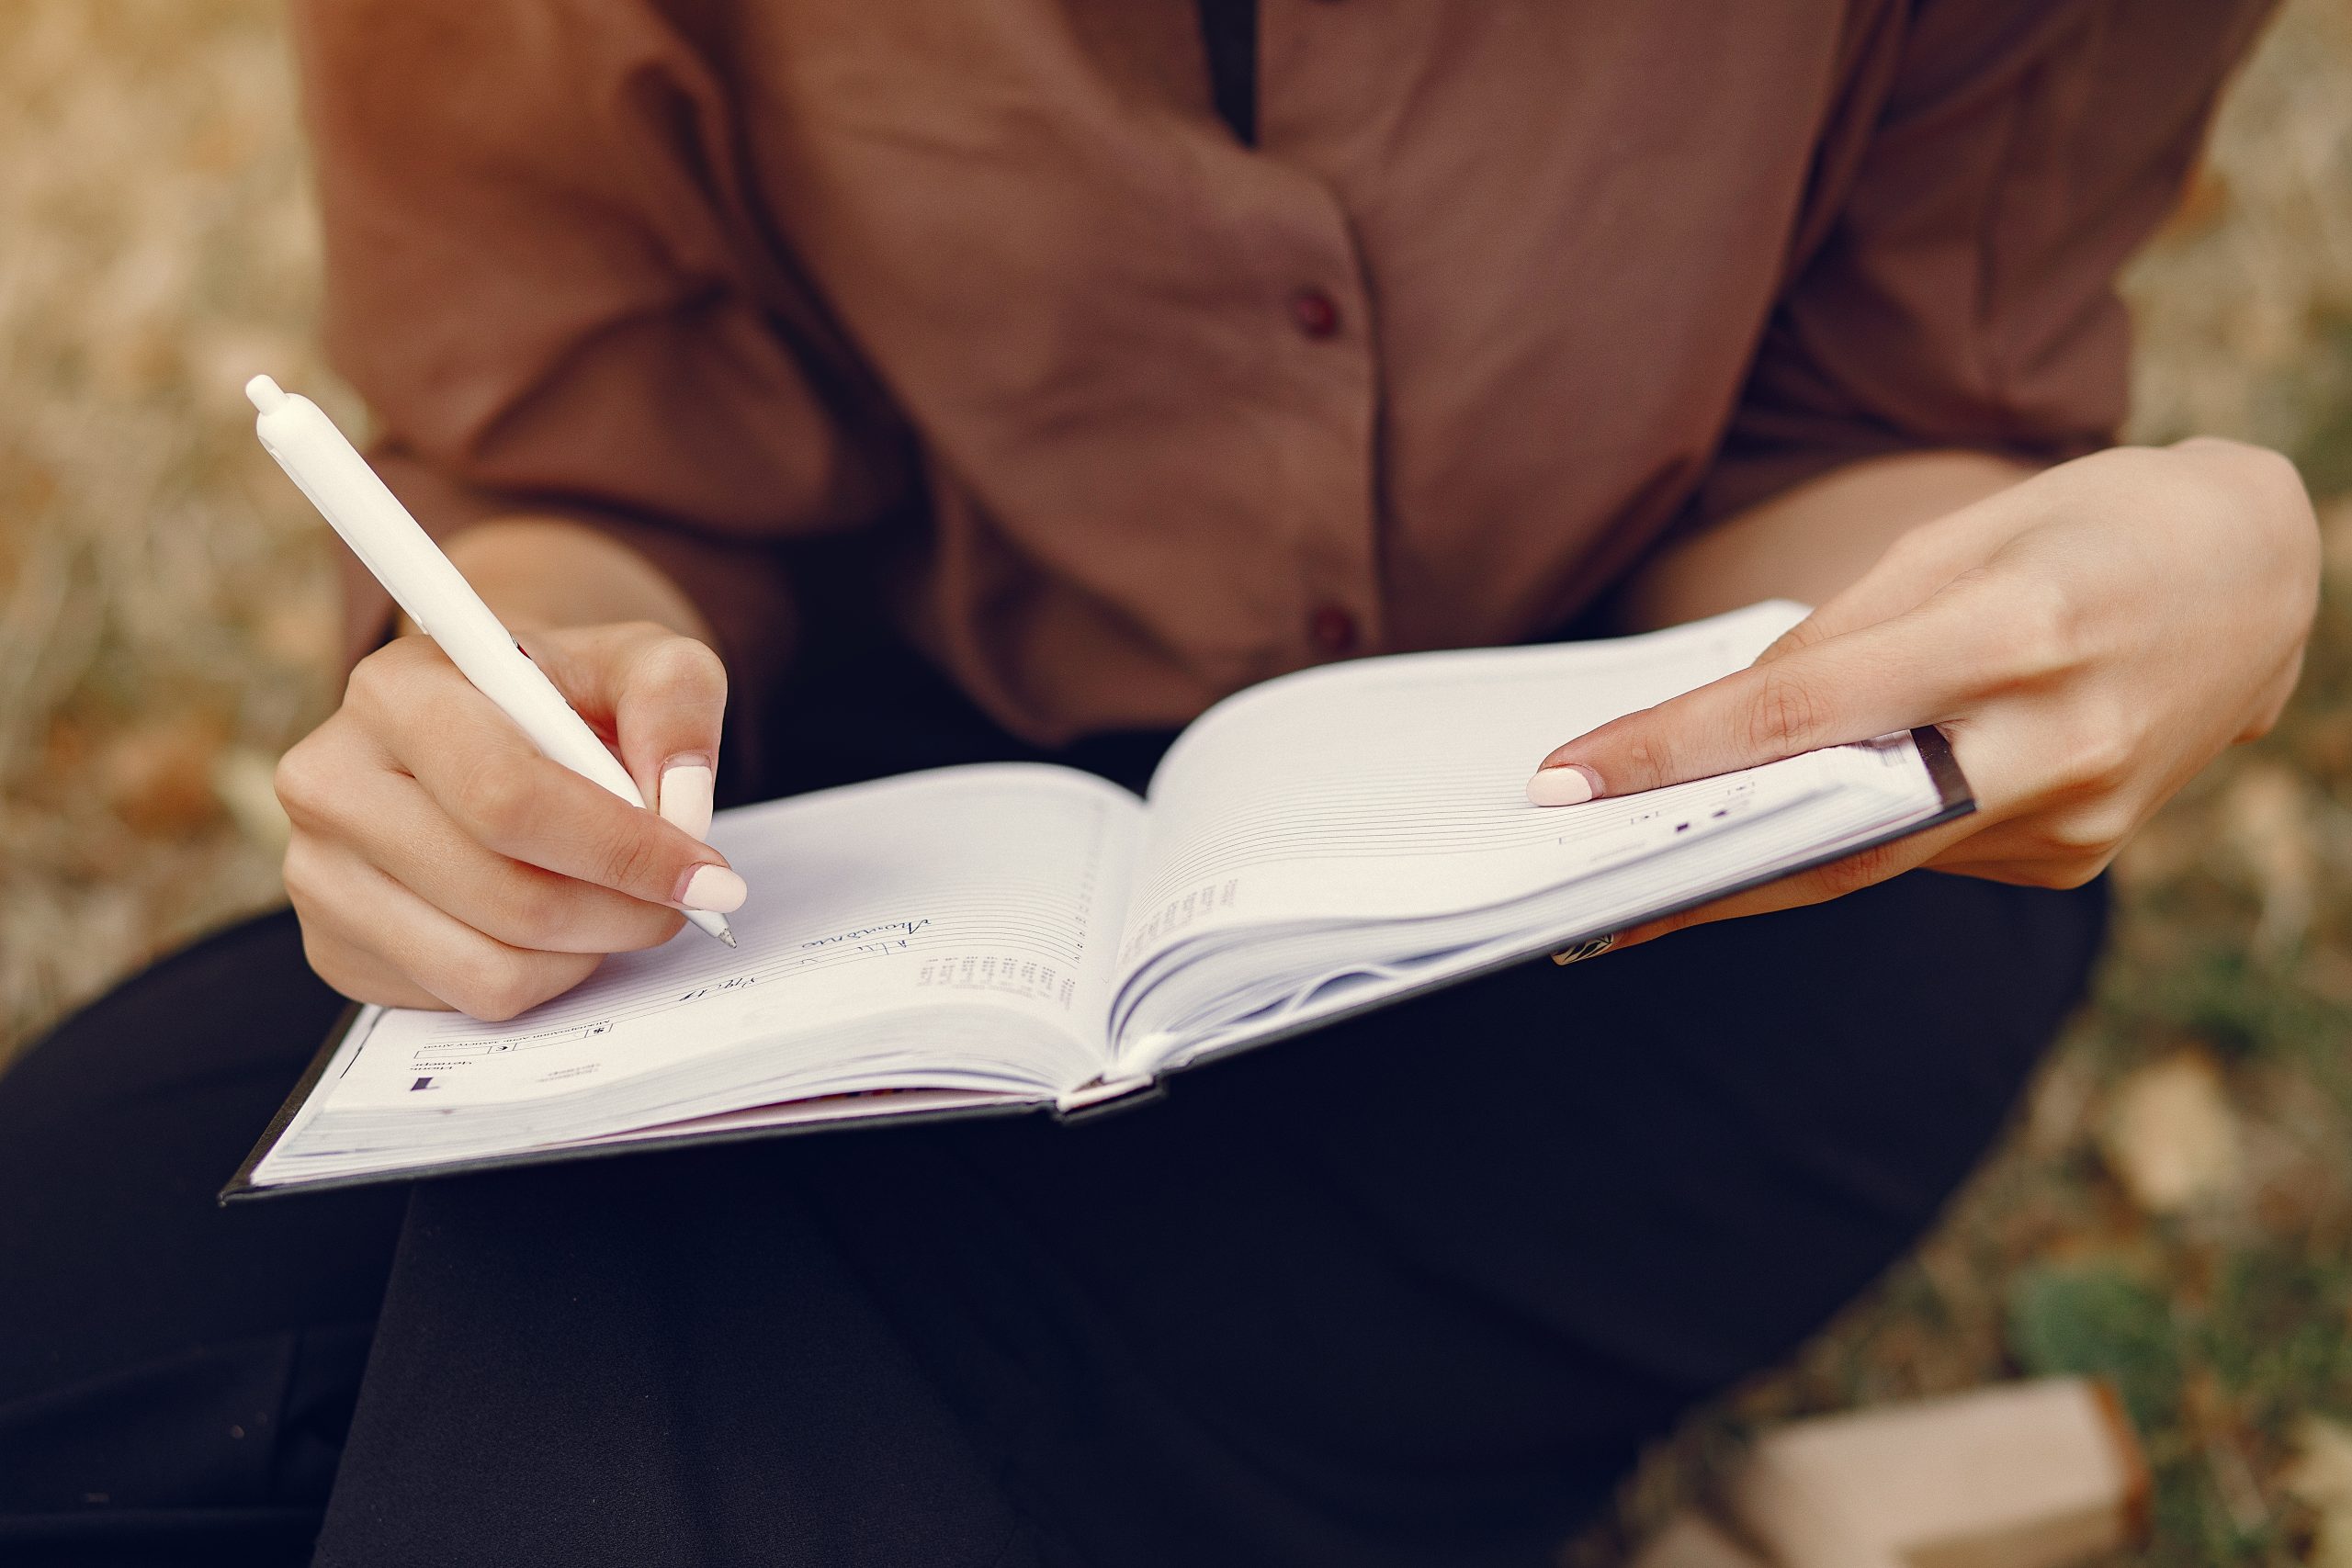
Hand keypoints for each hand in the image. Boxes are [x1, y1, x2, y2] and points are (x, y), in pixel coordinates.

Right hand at [277, 621, 738, 1018]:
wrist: (491, 723)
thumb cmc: (564, 694)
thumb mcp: (639, 660)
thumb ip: (676, 700)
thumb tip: (681, 803)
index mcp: (396, 692)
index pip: (509, 798)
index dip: (622, 850)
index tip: (707, 874)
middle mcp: (331, 781)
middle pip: (507, 897)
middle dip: (625, 911)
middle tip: (684, 898)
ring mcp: (319, 874)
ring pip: (490, 968)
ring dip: (590, 950)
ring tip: (618, 900)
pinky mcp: (335, 946)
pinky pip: (469, 1001)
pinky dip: (544, 975)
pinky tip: (557, 921)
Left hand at [1527, 439, 2319, 946]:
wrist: (2264, 576)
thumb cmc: (2094, 528)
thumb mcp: (1961, 540)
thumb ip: (1843, 636)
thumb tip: (1732, 725)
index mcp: (2018, 631)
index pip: (1803, 712)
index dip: (1675, 755)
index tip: (1568, 782)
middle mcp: (2059, 738)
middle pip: (1838, 834)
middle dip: (1699, 868)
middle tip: (1583, 887)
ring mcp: (2082, 815)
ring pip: (1879, 857)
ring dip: (1763, 863)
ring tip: (1651, 862)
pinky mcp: (2082, 857)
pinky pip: (1932, 854)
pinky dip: (1857, 838)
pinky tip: (1802, 821)